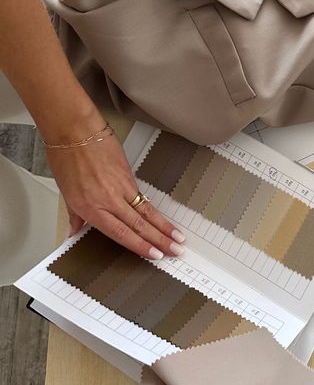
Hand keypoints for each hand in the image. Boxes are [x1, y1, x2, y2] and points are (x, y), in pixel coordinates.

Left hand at [46, 129, 183, 259]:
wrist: (75, 130)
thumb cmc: (66, 156)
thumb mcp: (65, 192)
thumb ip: (75, 215)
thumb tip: (74, 231)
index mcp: (91, 208)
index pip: (120, 233)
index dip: (140, 246)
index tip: (154, 255)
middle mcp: (108, 199)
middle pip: (140, 225)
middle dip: (160, 240)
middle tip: (176, 250)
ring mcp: (121, 186)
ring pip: (147, 212)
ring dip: (164, 227)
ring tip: (178, 237)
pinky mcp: (128, 174)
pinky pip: (144, 197)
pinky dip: (155, 210)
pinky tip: (162, 218)